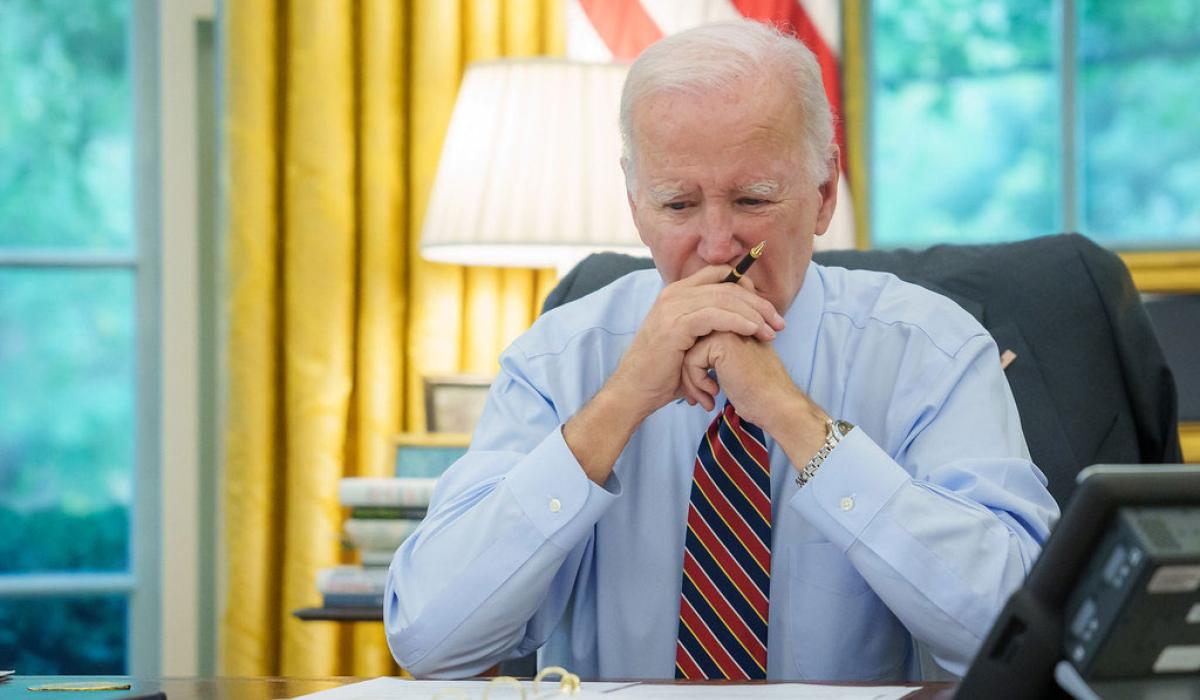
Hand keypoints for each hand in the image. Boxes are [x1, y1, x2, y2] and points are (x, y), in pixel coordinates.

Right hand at [603, 265, 785, 420]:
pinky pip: (716, 315)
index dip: (748, 286)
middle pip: (727, 285)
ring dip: (754, 314)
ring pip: (725, 298)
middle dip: (758, 303)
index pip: (719, 275)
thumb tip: (738, 323)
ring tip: (772, 332)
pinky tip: (754, 332)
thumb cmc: (663, 371)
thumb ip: (708, 326)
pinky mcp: (676, 324)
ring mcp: (673, 306)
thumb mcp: (688, 342)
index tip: (768, 310)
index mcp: (677, 293)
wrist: (635, 390)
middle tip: (779, 322)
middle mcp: (674, 294)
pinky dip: (739, 322)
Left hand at [679, 332, 828, 460]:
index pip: (696, 341)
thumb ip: (714, 355)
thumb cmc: (758, 393)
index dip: (694, 369)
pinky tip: (714, 393)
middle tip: (698, 398)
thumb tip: (686, 359)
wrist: (777, 405)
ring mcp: (727, 329)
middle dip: (690, 375)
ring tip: (706, 399)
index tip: (703, 392)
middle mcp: (731, 321)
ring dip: (692, 381)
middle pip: (689, 345)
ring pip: (687, 352)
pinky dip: (696, 382)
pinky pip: (691, 360)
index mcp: (735, 324)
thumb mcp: (734, 366)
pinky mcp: (722, 342)